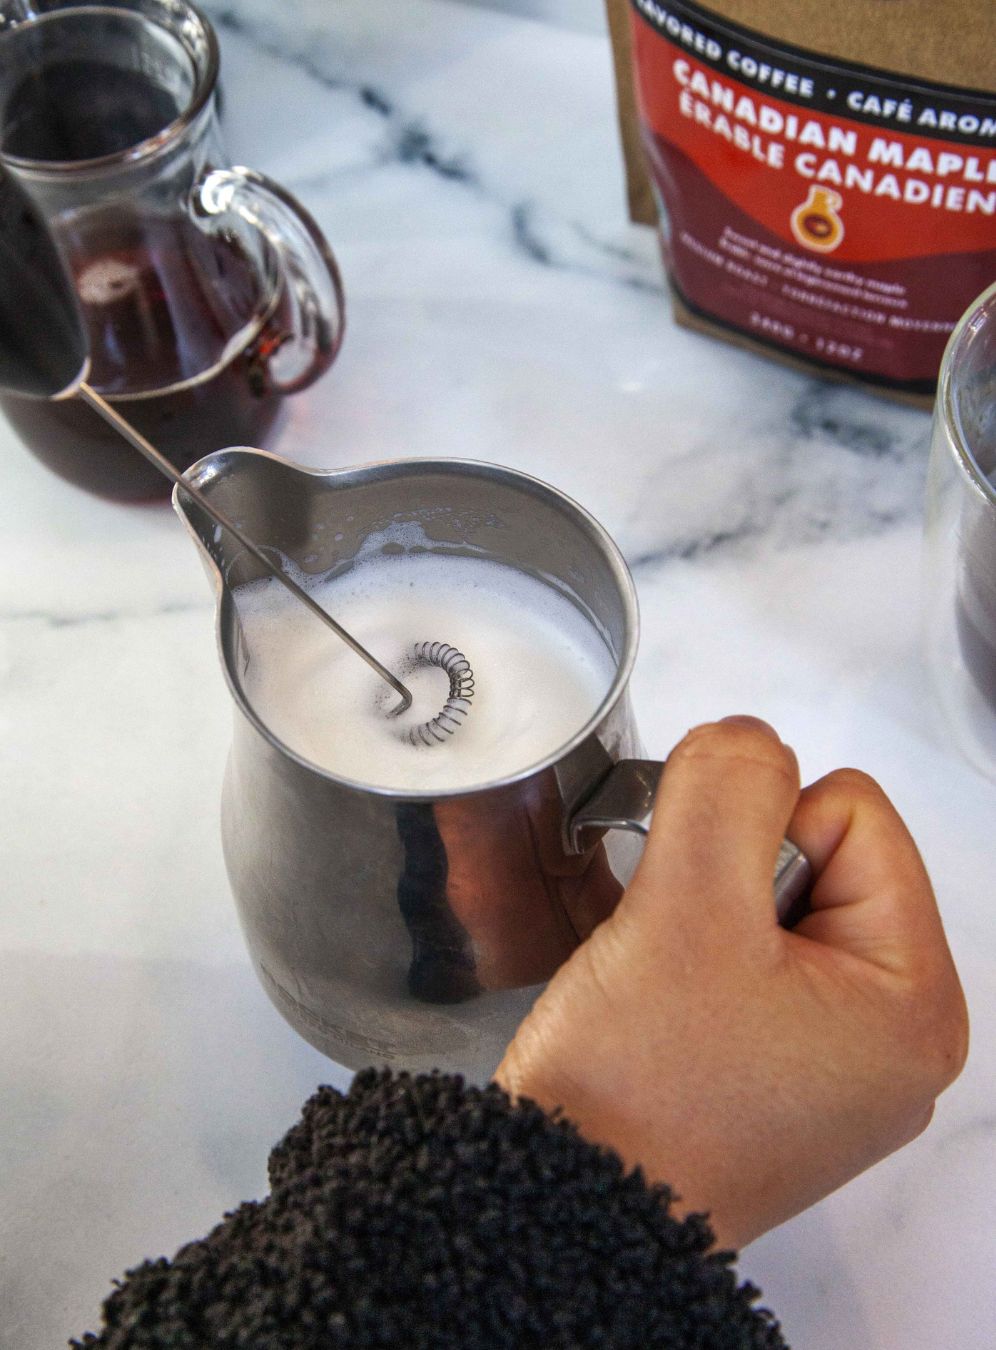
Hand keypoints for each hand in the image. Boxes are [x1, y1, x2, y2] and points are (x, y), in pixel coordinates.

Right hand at [494, 717, 968, 1248]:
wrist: (563, 1202)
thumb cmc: (637, 1091)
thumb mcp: (688, 909)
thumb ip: (728, 790)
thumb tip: (748, 739)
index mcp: (916, 1000)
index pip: (852, 810)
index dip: (757, 827)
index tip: (703, 903)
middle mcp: (893, 1036)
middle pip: (819, 855)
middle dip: (730, 874)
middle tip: (682, 947)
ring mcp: (835, 1058)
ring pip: (772, 902)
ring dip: (706, 913)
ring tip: (667, 978)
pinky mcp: (779, 1069)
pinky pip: (750, 959)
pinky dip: (698, 955)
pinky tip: (665, 1000)